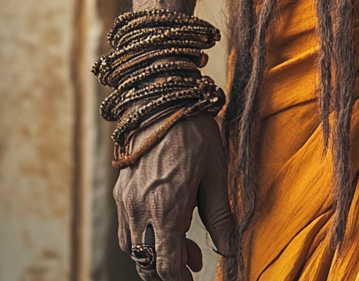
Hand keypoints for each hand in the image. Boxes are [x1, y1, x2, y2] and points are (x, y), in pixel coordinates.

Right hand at [115, 114, 234, 280]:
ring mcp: (126, 203)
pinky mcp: (121, 192)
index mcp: (166, 211)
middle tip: (192, 266)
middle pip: (146, 262)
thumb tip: (229, 248)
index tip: (193, 279)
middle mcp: (139, 212)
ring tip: (186, 247)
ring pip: (135, 248)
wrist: (163, 103)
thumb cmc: (196, 136)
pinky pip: (128, 229)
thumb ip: (220, 216)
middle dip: (167, 272)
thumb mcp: (216, 174)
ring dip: (156, 254)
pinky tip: (167, 225)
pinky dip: (146, 236)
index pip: (166, 266)